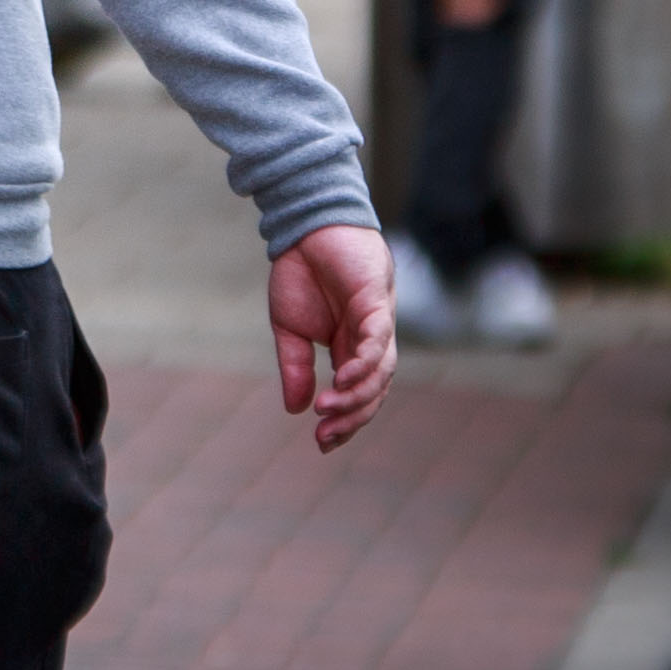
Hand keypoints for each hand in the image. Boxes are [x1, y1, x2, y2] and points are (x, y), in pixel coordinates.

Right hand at [268, 224, 396, 454]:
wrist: (304, 226)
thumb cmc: (301, 271)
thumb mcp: (289, 329)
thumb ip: (296, 368)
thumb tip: (297, 410)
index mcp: (350, 347)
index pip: (358, 394)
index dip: (345, 422)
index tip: (320, 443)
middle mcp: (370, 339)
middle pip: (375, 390)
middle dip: (353, 419)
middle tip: (325, 437)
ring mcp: (377, 321)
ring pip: (380, 371)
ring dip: (357, 396)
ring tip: (328, 409)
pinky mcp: (376, 301)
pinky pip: (377, 340)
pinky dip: (364, 363)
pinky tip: (344, 378)